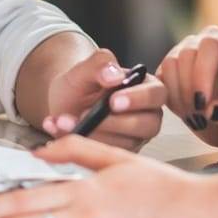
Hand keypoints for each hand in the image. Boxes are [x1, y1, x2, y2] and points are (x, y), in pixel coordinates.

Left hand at [37, 48, 166, 151]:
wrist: (65, 103)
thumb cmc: (82, 84)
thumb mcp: (85, 68)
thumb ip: (100, 63)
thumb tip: (115, 75)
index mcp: (146, 87)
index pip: (156, 94)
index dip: (138, 99)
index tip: (113, 101)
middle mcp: (146, 114)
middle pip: (147, 124)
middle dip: (115, 123)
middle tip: (87, 116)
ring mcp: (134, 137)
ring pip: (125, 143)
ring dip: (92, 134)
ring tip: (66, 121)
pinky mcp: (118, 153)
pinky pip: (106, 154)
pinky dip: (80, 144)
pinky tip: (61, 130)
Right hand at [158, 26, 217, 150]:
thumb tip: (215, 110)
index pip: (212, 45)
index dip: (202, 74)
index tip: (204, 106)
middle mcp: (210, 40)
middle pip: (187, 54)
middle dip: (189, 90)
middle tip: (202, 118)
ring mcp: (189, 50)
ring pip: (170, 63)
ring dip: (178, 96)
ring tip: (196, 117)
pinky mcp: (172, 66)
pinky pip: (159, 77)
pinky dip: (169, 98)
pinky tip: (186, 112)